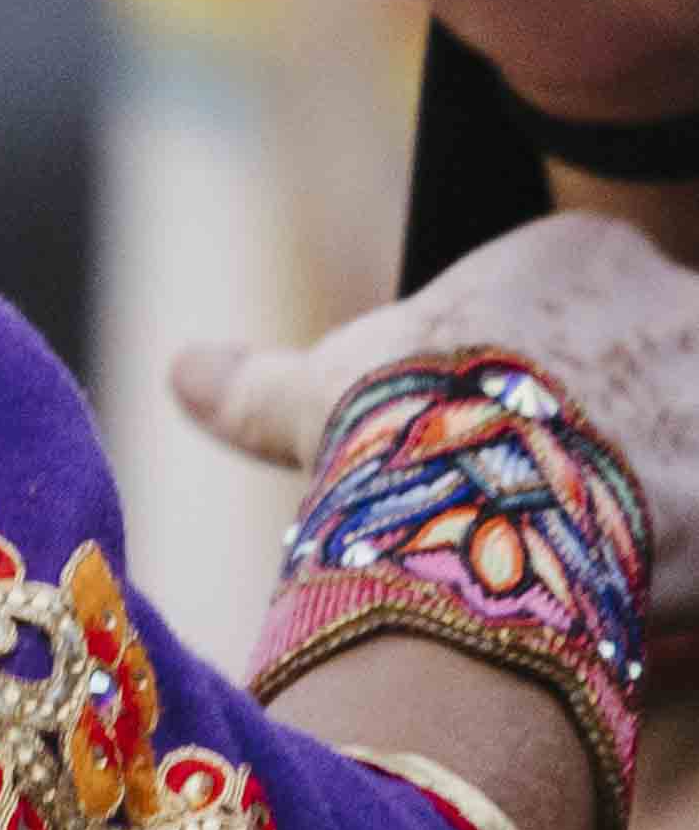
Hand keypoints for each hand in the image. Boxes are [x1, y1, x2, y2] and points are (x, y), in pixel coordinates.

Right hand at [168, 211, 698, 609]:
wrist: (494, 504)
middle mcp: (674, 298)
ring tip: (591, 546)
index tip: (502, 433)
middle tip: (553, 496)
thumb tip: (181, 370)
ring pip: (686, 436)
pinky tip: (635, 578)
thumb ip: (258, 383)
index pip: (586, 294)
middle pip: (655, 363)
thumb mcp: (316, 396)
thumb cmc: (400, 425)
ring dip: (652, 482)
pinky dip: (685, 543)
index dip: (538, 374)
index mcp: (582, 251)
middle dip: (618, 426)